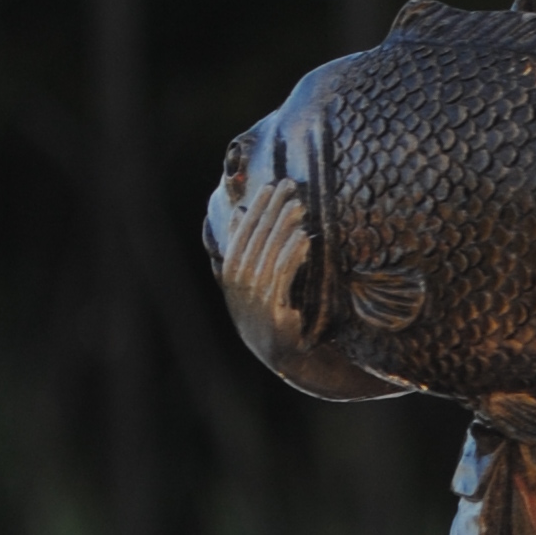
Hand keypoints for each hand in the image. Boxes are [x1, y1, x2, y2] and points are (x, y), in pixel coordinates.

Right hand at [220, 178, 309, 359]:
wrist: (276, 349)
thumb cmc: (263, 307)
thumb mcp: (247, 276)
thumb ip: (241, 245)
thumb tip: (237, 213)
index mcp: (231, 269)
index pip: (244, 230)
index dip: (258, 207)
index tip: (272, 185)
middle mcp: (239, 281)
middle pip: (258, 237)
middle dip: (274, 209)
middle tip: (291, 186)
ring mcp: (254, 294)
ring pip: (271, 251)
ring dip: (285, 226)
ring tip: (299, 206)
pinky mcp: (272, 307)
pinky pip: (283, 273)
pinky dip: (293, 253)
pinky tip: (304, 237)